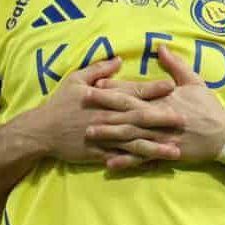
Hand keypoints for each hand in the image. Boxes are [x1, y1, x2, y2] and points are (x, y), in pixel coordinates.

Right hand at [15, 57, 182, 165]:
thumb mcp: (75, 79)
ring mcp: (104, 138)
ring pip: (134, 143)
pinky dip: (138, 163)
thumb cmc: (59, 104)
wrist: (41, 132)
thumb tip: (119, 59)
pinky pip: (122, 159)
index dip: (152, 90)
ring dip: (156, 147)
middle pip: (138, 119)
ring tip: (175, 151)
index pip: (132, 92)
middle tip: (183, 120)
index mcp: (104, 99)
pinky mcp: (99, 154)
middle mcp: (107, 118)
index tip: (171, 87)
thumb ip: (98, 69)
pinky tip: (154, 166)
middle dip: (162, 119)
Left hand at [90, 44, 224, 171]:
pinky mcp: (164, 153)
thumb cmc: (209, 107)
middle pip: (128, 110)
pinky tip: (110, 163)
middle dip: (105, 106)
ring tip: (89, 132)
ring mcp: (161, 137)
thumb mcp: (194, 81)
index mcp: (164, 99)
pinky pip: (142, 158)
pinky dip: (127, 161)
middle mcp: (160, 117)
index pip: (135, 91)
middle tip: (83, 102)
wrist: (224, 135)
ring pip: (131, 135)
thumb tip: (160, 47)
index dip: (115, 87)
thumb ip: (175, 65)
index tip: (95, 83)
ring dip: (109, 134)